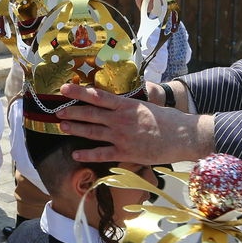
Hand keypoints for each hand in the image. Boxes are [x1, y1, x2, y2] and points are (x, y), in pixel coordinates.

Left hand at [55, 83, 213, 164]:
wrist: (184, 137)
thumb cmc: (169, 120)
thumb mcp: (149, 105)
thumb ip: (132, 104)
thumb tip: (120, 101)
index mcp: (127, 105)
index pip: (98, 96)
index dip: (79, 92)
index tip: (65, 88)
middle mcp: (121, 120)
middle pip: (91, 114)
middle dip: (72, 111)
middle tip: (57, 110)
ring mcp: (122, 137)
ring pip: (93, 132)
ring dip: (76, 129)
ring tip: (62, 126)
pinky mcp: (126, 153)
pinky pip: (102, 154)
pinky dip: (87, 154)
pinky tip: (75, 154)